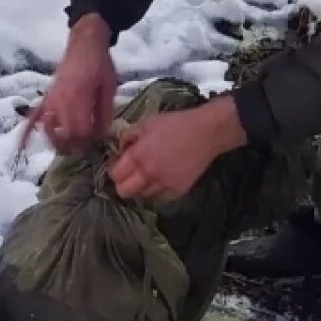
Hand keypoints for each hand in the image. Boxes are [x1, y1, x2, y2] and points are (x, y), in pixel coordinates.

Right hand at [21, 13, 117, 154]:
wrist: (85, 43)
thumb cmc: (100, 63)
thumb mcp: (109, 87)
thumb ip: (105, 113)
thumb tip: (102, 136)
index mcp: (78, 98)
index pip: (79, 132)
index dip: (89, 141)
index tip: (98, 139)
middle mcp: (60, 101)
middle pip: (63, 136)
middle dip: (75, 145)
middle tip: (86, 143)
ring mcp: (50, 99)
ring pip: (49, 129)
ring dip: (57, 140)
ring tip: (68, 144)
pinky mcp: (46, 97)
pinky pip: (33, 115)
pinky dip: (27, 131)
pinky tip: (22, 145)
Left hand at [109, 96, 247, 199]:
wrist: (206, 132)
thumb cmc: (176, 124)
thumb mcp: (146, 123)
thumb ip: (128, 136)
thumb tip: (119, 148)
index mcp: (139, 156)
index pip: (115, 175)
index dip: (114, 170)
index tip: (118, 164)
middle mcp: (149, 174)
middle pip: (124, 192)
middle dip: (122, 184)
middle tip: (128, 174)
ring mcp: (164, 185)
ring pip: (142, 196)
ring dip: (140, 188)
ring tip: (146, 176)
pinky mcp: (178, 191)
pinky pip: (159, 198)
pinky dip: (156, 191)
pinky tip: (159, 179)